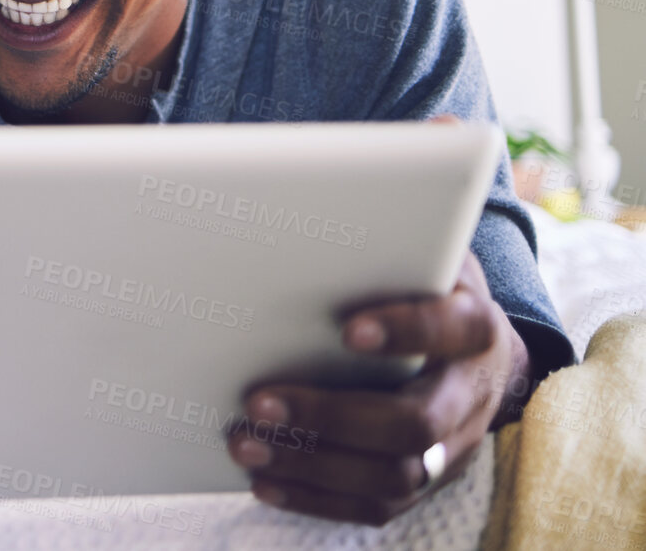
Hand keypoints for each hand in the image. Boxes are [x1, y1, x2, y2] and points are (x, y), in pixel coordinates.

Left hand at [231, 251, 529, 524]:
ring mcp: (454, 446)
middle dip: (331, 418)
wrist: (478, 351)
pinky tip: (264, 482)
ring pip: (395, 476)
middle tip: (258, 402)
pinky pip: (378, 506)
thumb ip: (379, 248)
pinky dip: (316, 498)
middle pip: (416, 424)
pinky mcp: (428, 480)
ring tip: (246, 444)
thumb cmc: (424, 288)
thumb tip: (293, 216)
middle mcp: (470, 393)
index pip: (451, 329)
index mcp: (472, 328)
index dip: (407, 331)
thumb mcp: (420, 257)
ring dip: (312, 465)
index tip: (348, 329)